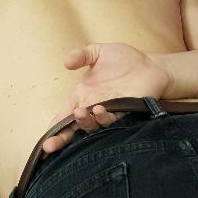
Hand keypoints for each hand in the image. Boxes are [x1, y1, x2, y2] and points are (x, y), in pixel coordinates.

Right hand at [43, 42, 171, 153]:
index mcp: (82, 96)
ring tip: (81, 112)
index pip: (63, 116)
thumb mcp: (98, 52)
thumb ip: (81, 55)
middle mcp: (92, 107)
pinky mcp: (124, 112)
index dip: (54, 129)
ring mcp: (108, 112)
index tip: (45, 141)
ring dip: (84, 122)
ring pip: (91, 126)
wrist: (151, 66)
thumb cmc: (124, 60)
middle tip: (51, 145)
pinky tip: (100, 109)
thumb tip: (66, 63)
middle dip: (61, 138)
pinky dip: (103, 117)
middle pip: (73, 128)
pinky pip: (111, 120)